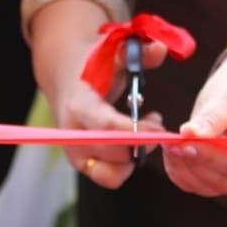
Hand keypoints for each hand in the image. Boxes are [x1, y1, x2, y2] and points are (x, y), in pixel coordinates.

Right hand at [30, 4, 167, 191]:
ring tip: (146, 131)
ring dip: (136, 157)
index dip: (137, 132)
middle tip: (156, 121)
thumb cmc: (94, 65)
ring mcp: (76, 154)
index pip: (107, 129)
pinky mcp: (83, 164)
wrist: (66, 77)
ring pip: (113, 174)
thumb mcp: (112, 51)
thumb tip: (159, 49)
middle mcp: (72, 136)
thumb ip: (137, 51)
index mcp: (79, 106)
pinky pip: (110, 178)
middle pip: (115, 154)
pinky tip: (135, 143)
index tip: (159, 124)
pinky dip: (128, 164)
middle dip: (143, 142)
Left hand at [164, 48, 226, 196]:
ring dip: (183, 169)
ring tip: (169, 143)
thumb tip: (189, 134)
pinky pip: (197, 183)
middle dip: (193, 163)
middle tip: (171, 142)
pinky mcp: (220, 174)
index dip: (211, 157)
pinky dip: (180, 171)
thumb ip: (212, 118)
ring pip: (207, 186)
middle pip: (222, 181)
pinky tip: (172, 150)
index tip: (186, 143)